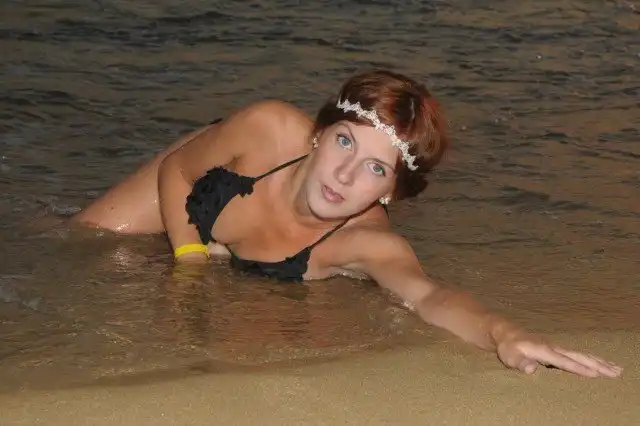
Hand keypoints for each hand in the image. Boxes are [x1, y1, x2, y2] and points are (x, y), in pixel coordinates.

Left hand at [496, 331, 622, 377]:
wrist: (507, 333)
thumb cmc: (509, 347)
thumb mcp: (510, 356)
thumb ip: (520, 362)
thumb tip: (531, 369)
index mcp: (544, 351)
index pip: (564, 361)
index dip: (578, 368)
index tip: (595, 374)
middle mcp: (555, 348)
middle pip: (579, 357)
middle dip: (598, 365)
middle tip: (616, 372)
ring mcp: (558, 347)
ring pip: (582, 355)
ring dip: (599, 362)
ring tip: (616, 369)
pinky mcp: (559, 349)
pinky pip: (579, 355)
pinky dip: (592, 359)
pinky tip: (601, 364)